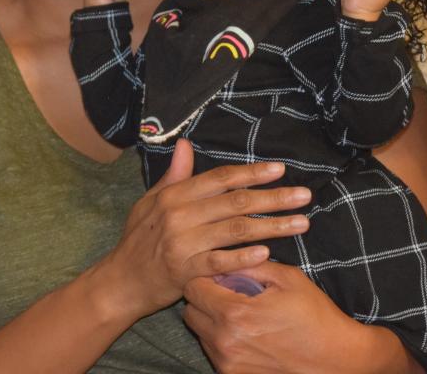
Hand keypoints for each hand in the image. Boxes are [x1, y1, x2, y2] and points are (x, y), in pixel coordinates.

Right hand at [103, 140, 310, 316]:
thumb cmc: (139, 239)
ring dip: (272, 225)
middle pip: (234, 202)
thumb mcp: (149, 202)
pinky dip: (243, 257)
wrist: (121, 281)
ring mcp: (182, 244)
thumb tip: (186, 145)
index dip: (251, 173)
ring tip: (301, 223)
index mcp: (172, 196)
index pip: (219, 179)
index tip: (280, 170)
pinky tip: (267, 253)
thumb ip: (174, 176)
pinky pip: (220, 262)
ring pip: (234, 230)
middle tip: (304, 195)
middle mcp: (178, 216)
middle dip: (273, 197)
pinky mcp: (186, 271)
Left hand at [183, 261, 415, 373]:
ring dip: (211, 322)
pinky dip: (223, 343)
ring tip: (241, 317)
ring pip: (200, 334)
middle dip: (204, 300)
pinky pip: (214, 353)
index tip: (221, 278)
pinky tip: (248, 336)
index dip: (205, 278)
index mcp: (234, 313)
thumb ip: (249, 264)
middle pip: (190, 312)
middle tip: (228, 296)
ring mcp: (229, 363)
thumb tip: (224, 259)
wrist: (341, 360)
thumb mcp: (287, 279)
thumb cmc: (316, 317)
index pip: (192, 287)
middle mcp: (225, 341)